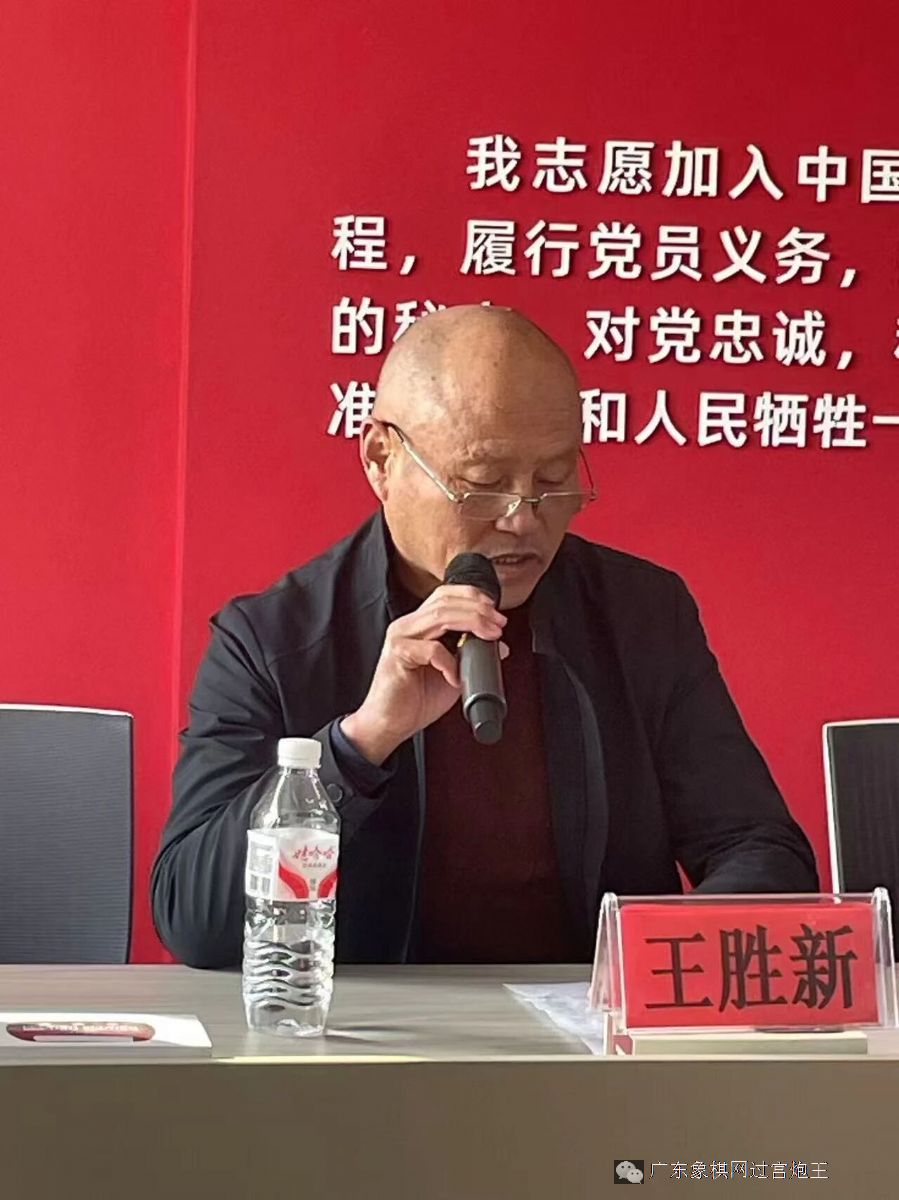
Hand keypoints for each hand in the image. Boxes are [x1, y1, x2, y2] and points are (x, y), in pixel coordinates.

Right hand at [340, 585, 507, 764]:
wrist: (388, 724)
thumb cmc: (415, 700)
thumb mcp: (451, 673)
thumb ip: (470, 657)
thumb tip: (499, 646)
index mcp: (418, 626)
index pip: (444, 595)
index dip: (471, 596)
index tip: (495, 610)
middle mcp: (407, 626)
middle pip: (445, 602)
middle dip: (478, 609)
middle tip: (498, 623)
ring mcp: (400, 638)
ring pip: (440, 617)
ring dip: (472, 623)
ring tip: (490, 636)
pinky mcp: (397, 655)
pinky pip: (431, 650)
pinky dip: (450, 662)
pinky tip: (456, 676)